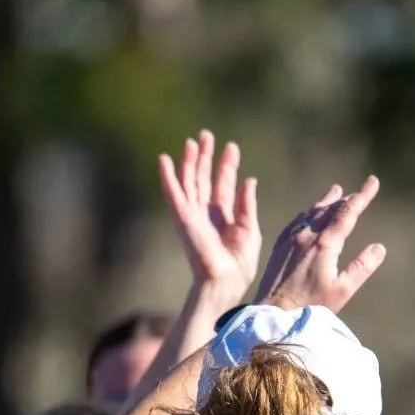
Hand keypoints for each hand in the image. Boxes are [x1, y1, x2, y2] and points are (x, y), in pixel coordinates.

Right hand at [157, 131, 260, 296]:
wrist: (225, 279)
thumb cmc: (240, 262)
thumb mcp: (249, 229)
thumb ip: (247, 204)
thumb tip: (250, 180)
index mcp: (225, 216)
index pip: (224, 185)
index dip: (227, 166)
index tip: (232, 147)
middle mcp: (207, 212)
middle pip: (205, 178)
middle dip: (206, 157)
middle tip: (208, 135)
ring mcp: (193, 213)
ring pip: (190, 181)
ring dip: (190, 161)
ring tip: (193, 141)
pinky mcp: (182, 216)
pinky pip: (172, 192)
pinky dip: (168, 176)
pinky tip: (165, 160)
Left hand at [254, 177, 385, 313]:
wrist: (274, 311)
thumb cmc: (311, 305)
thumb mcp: (343, 290)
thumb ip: (361, 268)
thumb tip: (379, 248)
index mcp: (325, 244)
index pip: (347, 213)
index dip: (362, 196)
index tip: (373, 182)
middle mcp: (307, 235)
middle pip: (330, 209)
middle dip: (347, 198)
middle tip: (359, 190)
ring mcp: (292, 238)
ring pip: (312, 212)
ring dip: (326, 201)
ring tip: (336, 191)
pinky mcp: (281, 245)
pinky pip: (297, 221)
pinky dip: (308, 213)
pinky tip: (309, 213)